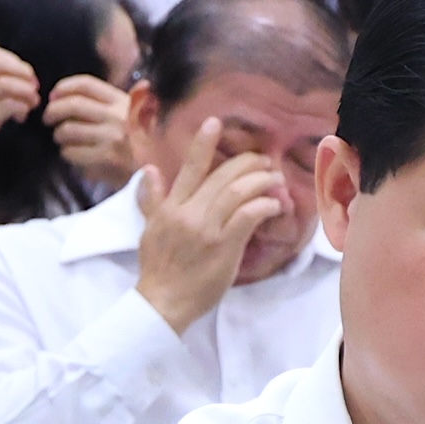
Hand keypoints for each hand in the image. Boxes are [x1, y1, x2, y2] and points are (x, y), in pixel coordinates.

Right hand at [0, 47, 37, 196]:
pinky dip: (23, 109)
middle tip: (33, 89)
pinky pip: (10, 105)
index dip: (16, 62)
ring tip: (30, 105)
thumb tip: (17, 79)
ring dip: (27, 92)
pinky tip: (20, 118)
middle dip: (25, 73)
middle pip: (0, 63)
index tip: (25, 78)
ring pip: (7, 83)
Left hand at [46, 76, 137, 189]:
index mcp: (123, 102)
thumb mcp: (131, 117)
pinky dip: (66, 154)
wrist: (158, 174)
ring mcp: (113, 136)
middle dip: (52, 112)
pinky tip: (74, 156)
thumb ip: (106, 103)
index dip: (63, 87)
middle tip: (48, 120)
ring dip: (58, 136)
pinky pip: (70, 152)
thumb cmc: (139, 146)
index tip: (53, 95)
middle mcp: (119, 116)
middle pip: (72, 104)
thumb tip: (61, 95)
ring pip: (67, 129)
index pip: (86, 84)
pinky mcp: (107, 157)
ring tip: (63, 141)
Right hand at [135, 138, 285, 330]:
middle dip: (248, 163)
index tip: (216, 122)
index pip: (188, 168)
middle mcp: (187, 212)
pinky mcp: (224, 245)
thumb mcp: (149, 229)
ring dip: (262, 181)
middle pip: (222, 176)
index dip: (203, 143)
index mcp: (169, 206)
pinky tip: (275, 204)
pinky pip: (249, 215)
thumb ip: (152, 199)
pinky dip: (265, 204)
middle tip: (265, 160)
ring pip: (238, 191)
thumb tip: (149, 171)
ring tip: (275, 179)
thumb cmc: (158, 267)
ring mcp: (206, 228)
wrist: (163, 301)